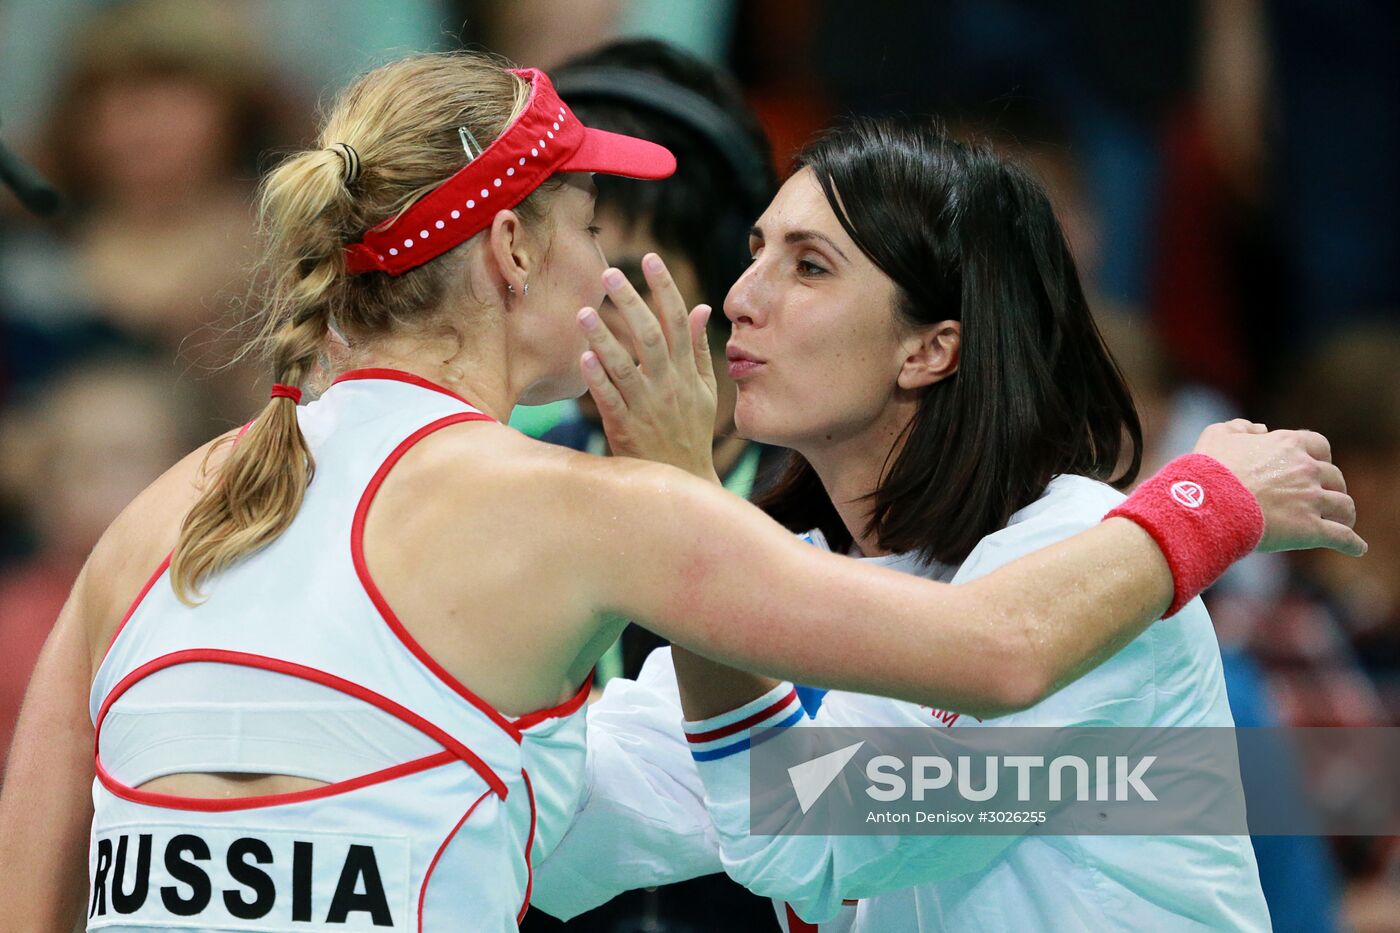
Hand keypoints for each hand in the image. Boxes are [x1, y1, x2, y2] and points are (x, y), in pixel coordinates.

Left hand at [576, 253, 719, 479]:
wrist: (683, 480)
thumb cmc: (691, 432)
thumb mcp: (706, 391)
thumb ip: (698, 350)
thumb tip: (702, 309)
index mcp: (686, 372)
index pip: (678, 321)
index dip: (665, 288)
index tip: (650, 259)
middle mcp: (668, 385)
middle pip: (650, 335)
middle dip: (631, 302)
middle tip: (609, 274)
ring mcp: (647, 406)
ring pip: (625, 366)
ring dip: (604, 337)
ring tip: (584, 311)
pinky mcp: (626, 427)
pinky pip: (610, 399)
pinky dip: (598, 378)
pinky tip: (584, 357)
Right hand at [1192, 420, 1365, 556]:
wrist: (1208, 504)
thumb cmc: (1208, 470)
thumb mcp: (1217, 436)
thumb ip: (1240, 427)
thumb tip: (1260, 429)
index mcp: (1288, 445)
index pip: (1319, 446)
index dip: (1318, 457)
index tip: (1313, 466)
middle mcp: (1307, 470)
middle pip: (1335, 477)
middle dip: (1331, 487)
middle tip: (1322, 498)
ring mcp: (1311, 500)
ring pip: (1344, 506)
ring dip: (1345, 514)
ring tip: (1342, 522)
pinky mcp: (1310, 529)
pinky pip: (1341, 537)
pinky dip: (1352, 543)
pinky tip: (1357, 548)